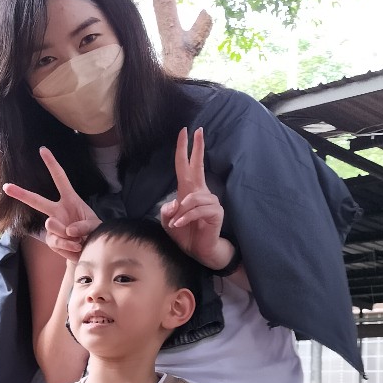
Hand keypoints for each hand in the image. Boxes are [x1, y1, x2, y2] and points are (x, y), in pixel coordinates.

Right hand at [3, 147, 100, 260]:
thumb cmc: (94, 233)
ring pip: (51, 225)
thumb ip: (85, 225)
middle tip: (6, 186)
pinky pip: (55, 241)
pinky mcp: (51, 240)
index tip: (42, 150)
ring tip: (79, 240)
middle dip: (21, 193)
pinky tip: (76, 247)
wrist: (91, 250)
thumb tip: (68, 230)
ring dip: (67, 234)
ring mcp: (53, 226)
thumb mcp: (95, 226)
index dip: (51, 164)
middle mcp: (58, 210)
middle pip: (37, 200)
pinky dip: (67, 246)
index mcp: (70, 200)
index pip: (60, 179)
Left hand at [160, 128, 232, 270]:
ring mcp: (210, 201)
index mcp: (188, 191)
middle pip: (198, 166)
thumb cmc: (185, 234)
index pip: (186, 166)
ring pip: (192, 198)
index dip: (184, 149)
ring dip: (180, 212)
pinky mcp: (215, 212)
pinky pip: (197, 210)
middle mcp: (201, 192)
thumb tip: (176, 203)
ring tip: (175, 224)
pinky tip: (179, 225)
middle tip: (198, 131)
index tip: (185, 132)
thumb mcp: (168, 221)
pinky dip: (186, 218)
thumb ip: (167, 210)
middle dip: (197, 148)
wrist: (198, 251)